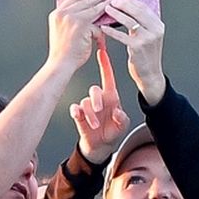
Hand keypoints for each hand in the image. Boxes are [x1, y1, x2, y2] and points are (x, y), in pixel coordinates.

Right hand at [47, 0, 113, 71]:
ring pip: (93, 7)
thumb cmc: (63, 51)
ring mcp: (71, 18)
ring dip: (105, 2)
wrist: (60, 64)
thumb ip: (71, 19)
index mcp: (57, 13)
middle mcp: (63, 13)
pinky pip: (97, 19)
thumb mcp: (62, 30)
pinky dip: (106, 18)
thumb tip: (88, 12)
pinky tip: (113, 15)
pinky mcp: (81, 25)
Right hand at [71, 41, 128, 163]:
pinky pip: (75, 109)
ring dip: (90, 114)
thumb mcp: (123, 125)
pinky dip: (77, 113)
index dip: (105, 65)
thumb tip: (117, 112)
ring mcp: (88, 107)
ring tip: (95, 125)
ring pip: (85, 102)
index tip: (102, 52)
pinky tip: (79, 117)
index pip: (108, 77)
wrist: (101, 146)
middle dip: (96, 100)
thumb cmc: (113, 132)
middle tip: (99, 111)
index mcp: (111, 97)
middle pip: (94, 90)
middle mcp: (98, 99)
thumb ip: (122, 119)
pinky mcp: (79, 115)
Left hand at [98, 0, 164, 102]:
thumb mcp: (149, 36)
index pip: (143, 7)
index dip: (130, 1)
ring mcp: (147, 38)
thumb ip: (142, 23)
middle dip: (122, 4)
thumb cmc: (146, 55)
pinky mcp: (137, 47)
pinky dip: (111, 31)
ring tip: (106, 9)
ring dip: (116, 13)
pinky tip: (103, 27)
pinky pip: (122, 36)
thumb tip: (128, 9)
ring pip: (129, 21)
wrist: (150, 74)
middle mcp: (155, 30)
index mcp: (158, 24)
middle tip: (111, 1)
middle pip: (137, 10)